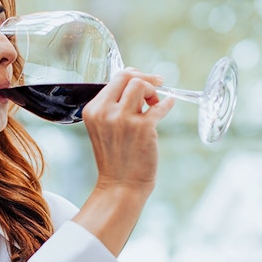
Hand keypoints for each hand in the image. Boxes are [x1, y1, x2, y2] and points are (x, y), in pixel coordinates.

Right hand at [72, 69, 173, 255]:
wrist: (120, 185)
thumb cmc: (116, 157)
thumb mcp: (105, 127)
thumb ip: (114, 106)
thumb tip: (138, 81)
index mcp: (93, 110)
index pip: (115, 78)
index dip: (134, 75)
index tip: (145, 80)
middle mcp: (105, 112)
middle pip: (128, 76)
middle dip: (146, 78)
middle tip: (157, 85)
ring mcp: (123, 119)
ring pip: (141, 85)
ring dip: (153, 91)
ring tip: (154, 104)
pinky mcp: (143, 128)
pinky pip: (160, 106)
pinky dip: (167, 104)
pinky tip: (169, 105)